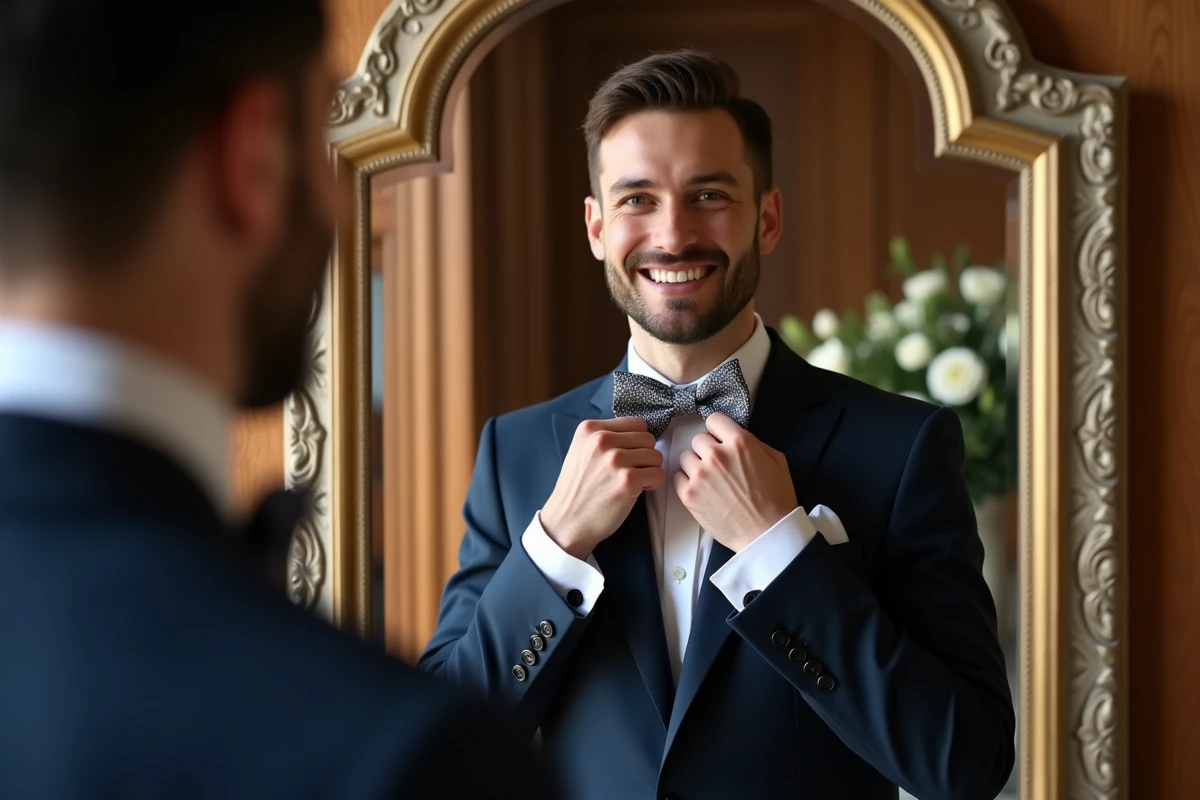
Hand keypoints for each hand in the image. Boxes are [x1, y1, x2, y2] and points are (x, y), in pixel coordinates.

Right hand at [541, 417, 663, 559]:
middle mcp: (602, 440)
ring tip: (631, 481)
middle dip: (644, 456)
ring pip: (655, 456)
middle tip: (630, 470)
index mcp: (590, 429)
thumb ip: (607, 437)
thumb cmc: (577, 489)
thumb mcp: (582, 451)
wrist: (567, 521)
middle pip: (648, 439)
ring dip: (649, 470)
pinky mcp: (627, 481)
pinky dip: (651, 484)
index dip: (637, 441)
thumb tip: (639, 434)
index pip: (636, 423)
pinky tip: (635, 490)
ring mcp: (615, 460)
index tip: (628, 454)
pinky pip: (658, 474)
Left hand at [673, 413, 797, 552]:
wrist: (767, 533)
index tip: (720, 441)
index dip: (718, 431)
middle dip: (708, 450)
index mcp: (740, 442)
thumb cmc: (776, 499)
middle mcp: (717, 454)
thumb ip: (754, 443)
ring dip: (696, 466)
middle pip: (698, 440)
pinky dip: (686, 482)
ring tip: (710, 480)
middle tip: (719, 467)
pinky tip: (701, 490)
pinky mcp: (689, 494)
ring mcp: (700, 474)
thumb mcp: (776, 460)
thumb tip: (735, 438)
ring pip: (686, 457)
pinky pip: (677, 477)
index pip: (714, 420)